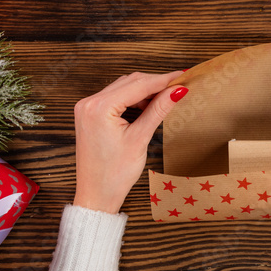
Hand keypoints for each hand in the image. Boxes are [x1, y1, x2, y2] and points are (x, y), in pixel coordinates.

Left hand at [72, 72, 186, 213]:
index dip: (163, 80)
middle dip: (155, 83)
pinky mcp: (90, 114)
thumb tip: (177, 91)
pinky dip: (133, 99)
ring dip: (144, 91)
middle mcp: (89, 103)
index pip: (138, 85)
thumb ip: (158, 110)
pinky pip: (115, 97)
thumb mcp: (140, 138)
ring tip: (166, 98)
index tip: (183, 76)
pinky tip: (148, 106)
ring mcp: (87, 108)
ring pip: (123, 88)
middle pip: (130, 82)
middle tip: (179, 86)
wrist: (96, 194)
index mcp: (98, 108)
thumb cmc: (114, 173)